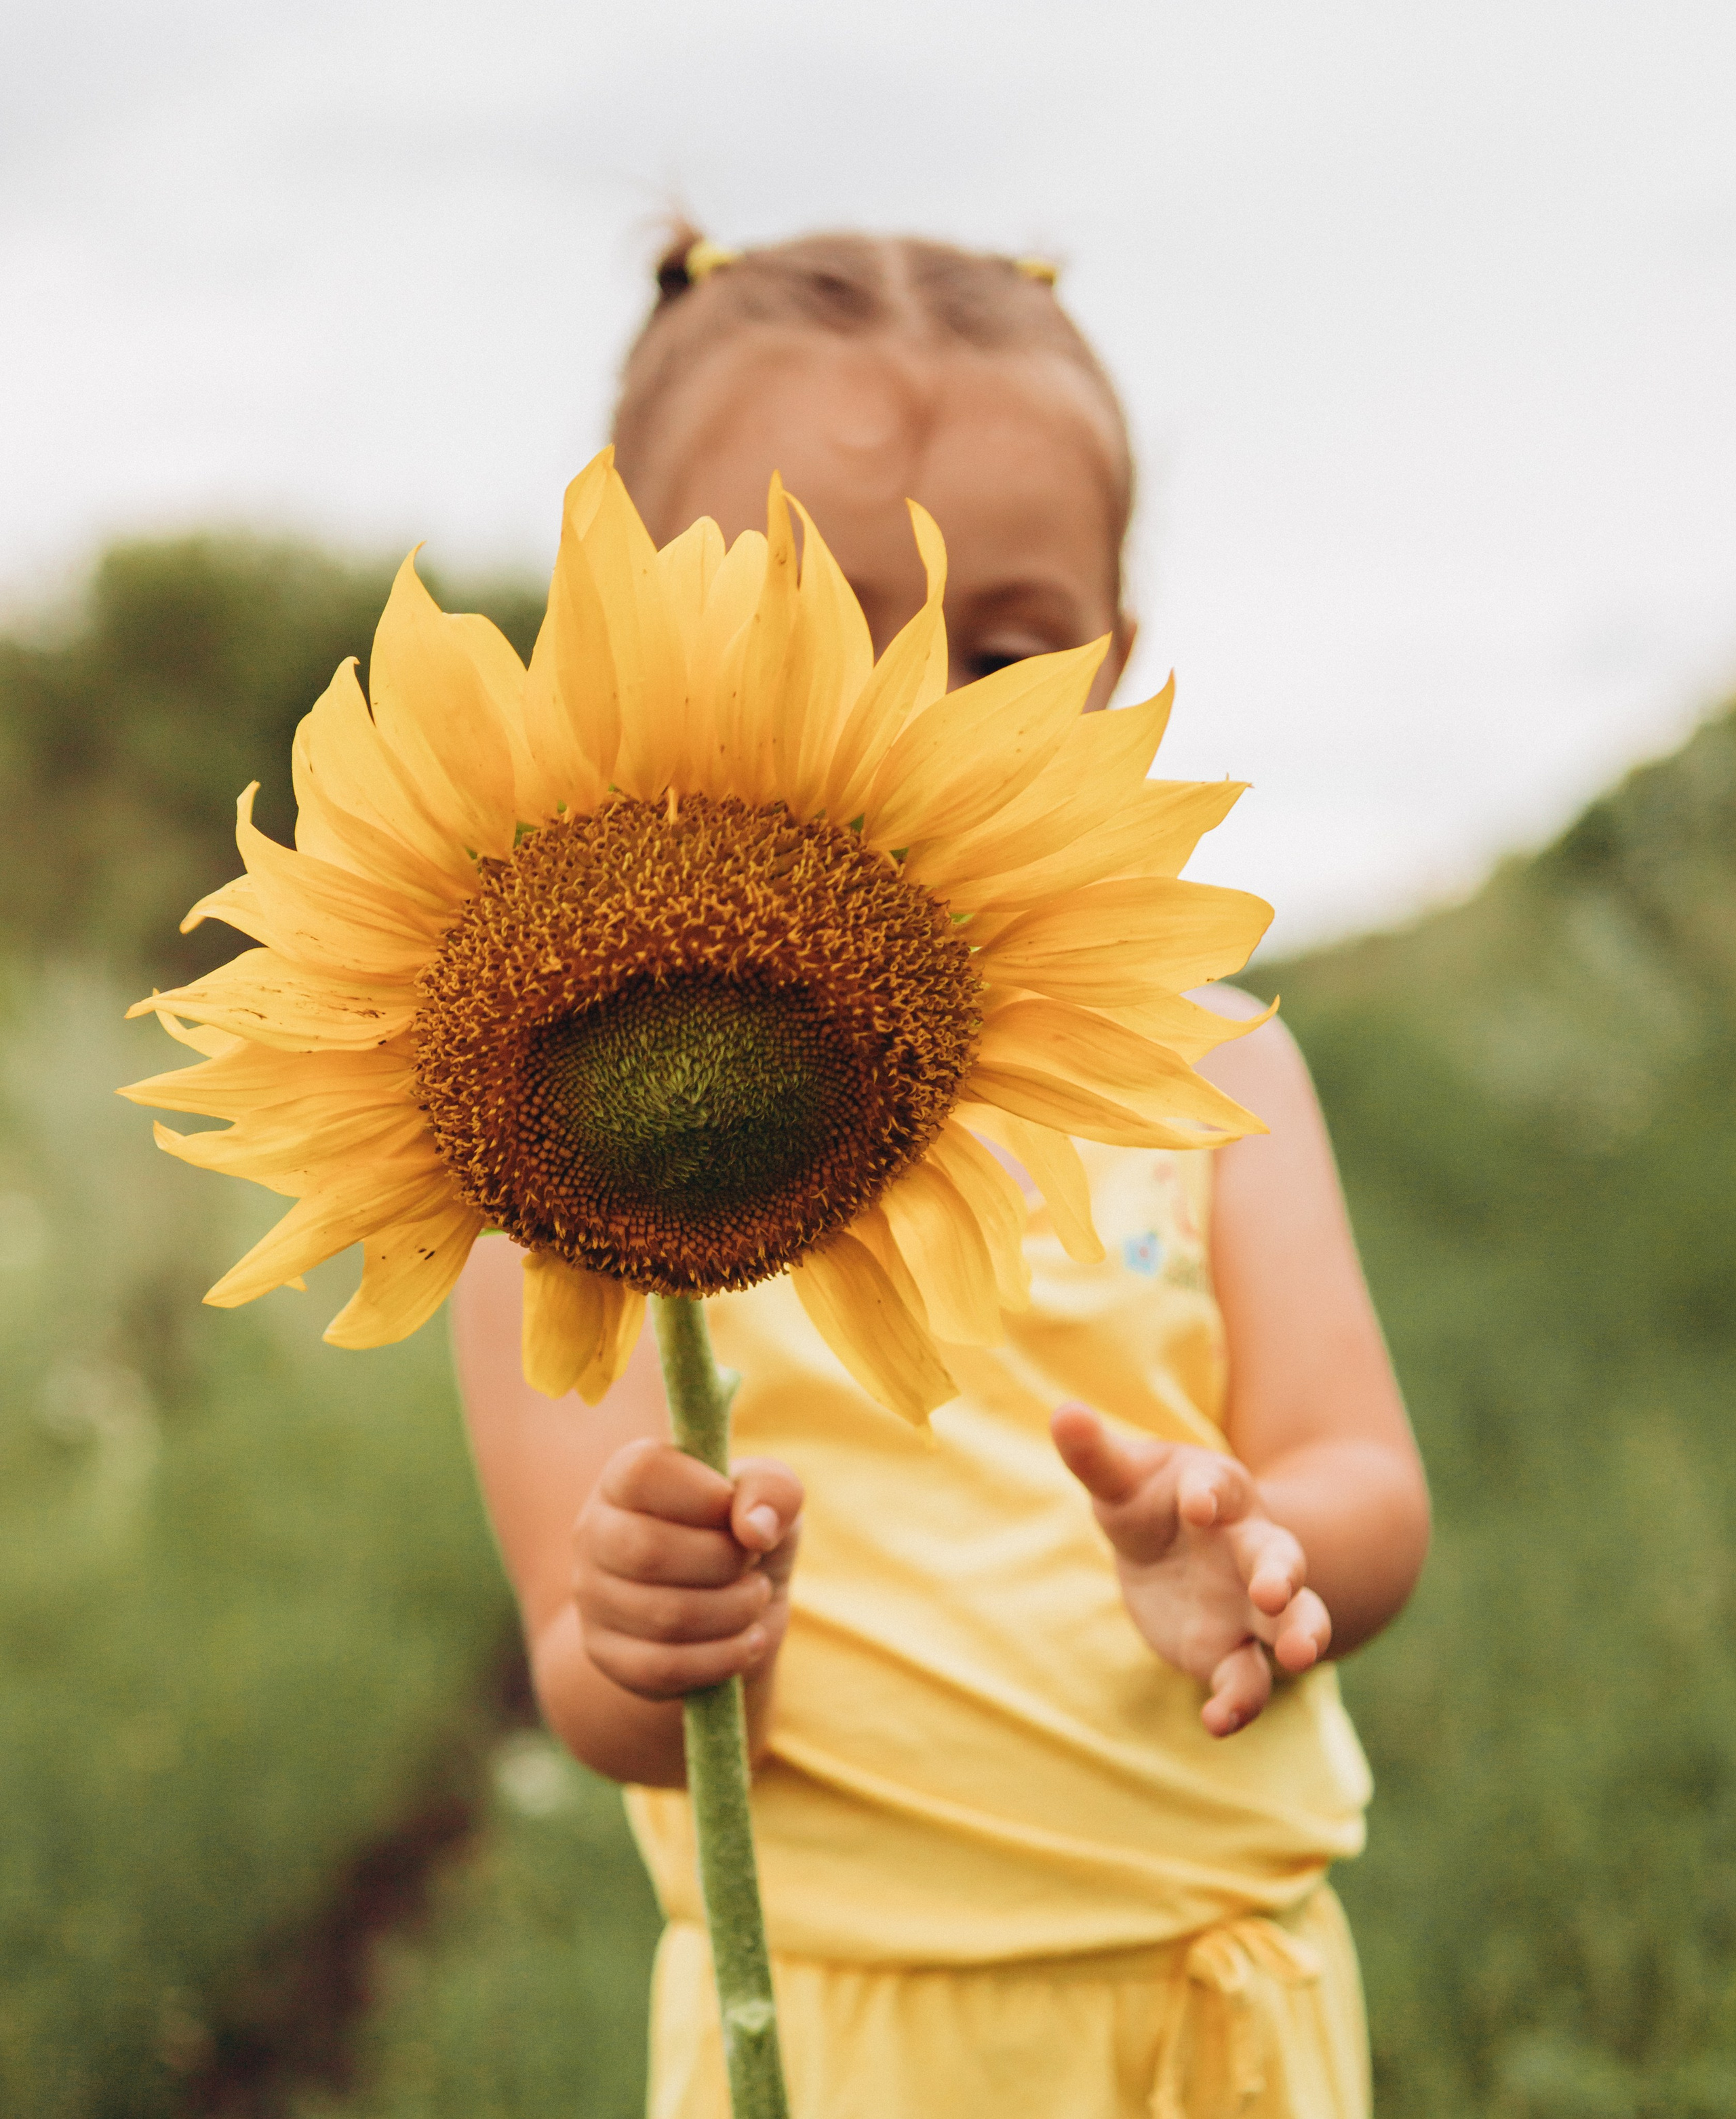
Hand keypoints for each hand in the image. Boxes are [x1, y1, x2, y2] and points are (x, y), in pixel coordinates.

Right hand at [574, 1440, 803, 1700]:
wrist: (719, 1608)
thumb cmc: (740, 1535)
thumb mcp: (768, 1499)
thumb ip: (773, 1491)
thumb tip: (755, 1530)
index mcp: (625, 1476)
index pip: (645, 1472)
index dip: (706, 1495)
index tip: (736, 1512)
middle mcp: (595, 1530)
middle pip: (649, 1551)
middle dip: (725, 1562)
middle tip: (753, 1562)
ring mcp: (592, 1596)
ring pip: (663, 1616)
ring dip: (734, 1611)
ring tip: (755, 1598)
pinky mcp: (605, 1653)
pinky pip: (663, 1666)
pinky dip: (722, 1658)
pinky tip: (749, 1642)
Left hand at [1052, 1404, 1330, 1737]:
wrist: (1177, 1551)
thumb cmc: (1150, 1501)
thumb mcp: (1121, 1478)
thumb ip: (1094, 1454)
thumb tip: (1064, 1412)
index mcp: (1218, 1492)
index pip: (1219, 1486)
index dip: (1210, 1492)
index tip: (1197, 1503)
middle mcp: (1249, 1547)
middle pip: (1281, 1557)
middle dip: (1283, 1574)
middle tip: (1276, 1592)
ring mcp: (1250, 1604)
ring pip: (1294, 1619)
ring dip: (1302, 1635)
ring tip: (1301, 1657)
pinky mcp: (1234, 1651)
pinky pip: (1248, 1678)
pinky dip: (1240, 1701)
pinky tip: (1217, 1722)